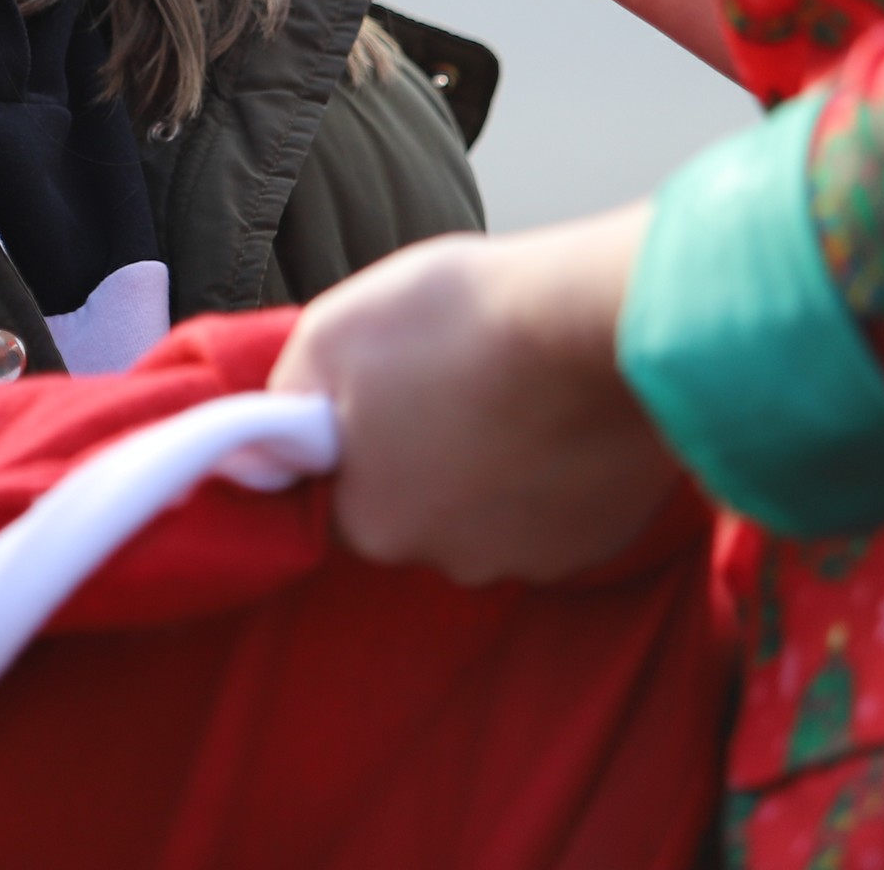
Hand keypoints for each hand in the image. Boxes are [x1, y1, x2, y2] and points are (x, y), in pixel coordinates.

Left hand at [267, 207, 683, 583]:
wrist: (595, 321)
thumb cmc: (455, 321)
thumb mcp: (331, 333)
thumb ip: (294, 395)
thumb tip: (286, 427)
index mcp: (372, 525)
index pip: (342, 496)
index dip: (358, 442)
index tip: (385, 393)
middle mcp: (449, 562)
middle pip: (418, 512)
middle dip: (427, 458)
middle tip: (452, 382)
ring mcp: (531, 559)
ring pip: (490, 515)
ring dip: (494, 466)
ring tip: (512, 391)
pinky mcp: (598, 544)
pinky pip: (557, 513)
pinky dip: (554, 474)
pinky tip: (560, 416)